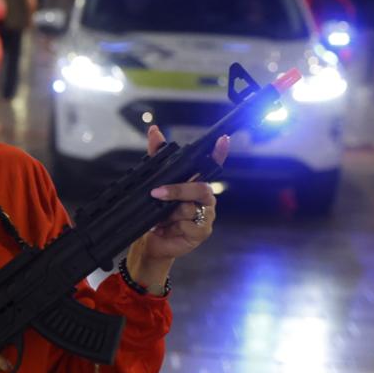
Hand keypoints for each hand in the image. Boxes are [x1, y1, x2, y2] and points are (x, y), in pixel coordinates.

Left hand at [137, 126, 224, 264]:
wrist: (150, 241)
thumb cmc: (156, 212)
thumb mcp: (153, 183)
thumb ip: (156, 157)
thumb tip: (154, 130)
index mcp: (196, 183)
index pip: (212, 165)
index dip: (219, 153)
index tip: (223, 139)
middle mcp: (204, 198)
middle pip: (200, 188)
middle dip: (178, 190)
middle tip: (157, 193)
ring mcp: (206, 215)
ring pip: (189, 208)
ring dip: (169, 213)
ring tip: (158, 218)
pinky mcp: (202, 232)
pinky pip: (188, 225)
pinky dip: (172, 226)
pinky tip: (164, 228)